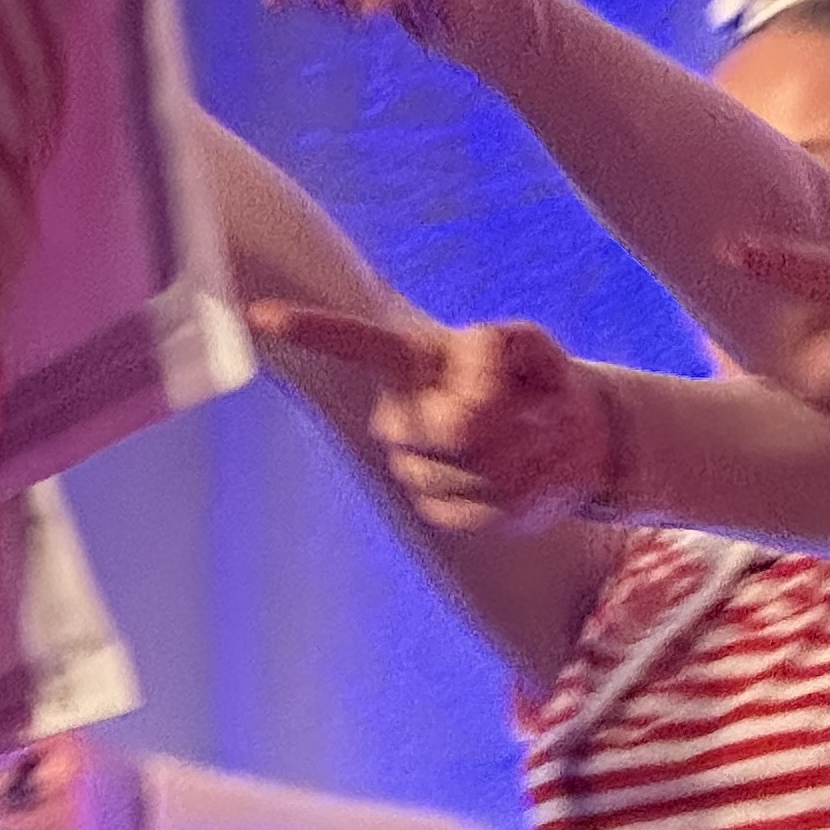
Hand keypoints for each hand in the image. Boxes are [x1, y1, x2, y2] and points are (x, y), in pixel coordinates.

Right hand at [252, 303, 618, 529]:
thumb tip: (469, 404)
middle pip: (454, 428)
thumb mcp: (536, 350)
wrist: (570, 442)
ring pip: (475, 472)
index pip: (354, 343)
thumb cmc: (544, 382)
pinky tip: (535, 483)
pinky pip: (477, 513)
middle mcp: (398, 412)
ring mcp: (411, 463)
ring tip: (547, 445)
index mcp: (414, 359)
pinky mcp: (432, 507)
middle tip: (548, 416)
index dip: (308, 330)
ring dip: (530, 463)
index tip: (259, 316)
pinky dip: (522, 502)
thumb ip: (507, 349)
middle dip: (514, 426)